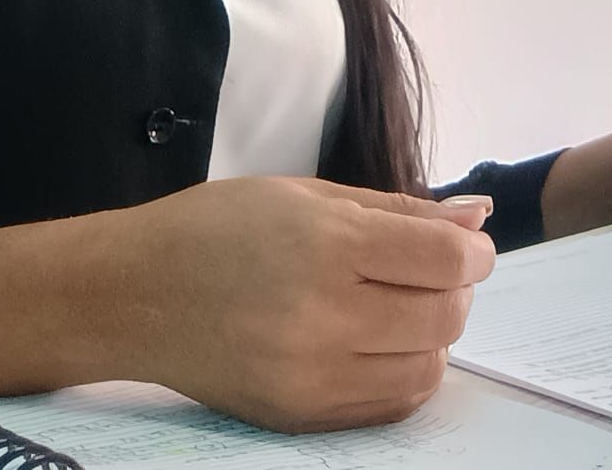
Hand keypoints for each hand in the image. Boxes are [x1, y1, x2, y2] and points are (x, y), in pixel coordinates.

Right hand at [103, 175, 495, 432]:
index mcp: (325, 245)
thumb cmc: (218, 227)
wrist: (135, 293)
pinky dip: (405, 373)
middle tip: (432, 269)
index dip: (472, 251)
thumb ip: (398, 210)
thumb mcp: (307, 195)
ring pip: (426, 368)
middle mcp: (322, 316)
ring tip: (404, 305)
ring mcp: (311, 376)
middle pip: (443, 315)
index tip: (468, 245)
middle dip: (456, 289)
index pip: (442, 259)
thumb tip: (475, 218)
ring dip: (434, 334)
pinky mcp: (300, 417)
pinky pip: (389, 406)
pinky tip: (382, 342)